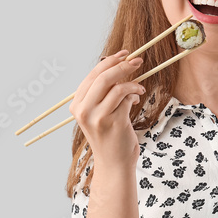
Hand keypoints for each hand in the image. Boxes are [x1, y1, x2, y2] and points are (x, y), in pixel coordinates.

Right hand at [68, 50, 146, 166]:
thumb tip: (117, 67)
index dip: (109, 61)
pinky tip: (137, 99)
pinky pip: (127, 99)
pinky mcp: (114, 123)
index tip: (125, 54)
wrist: (114, 163)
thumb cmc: (109, 136)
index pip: (92, 76)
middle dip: (123, 66)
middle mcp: (84, 111)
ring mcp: (98, 117)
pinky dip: (135, 94)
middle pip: (103, 78)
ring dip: (133, 84)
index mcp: (77, 105)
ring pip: (117, 87)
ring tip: (140, 88)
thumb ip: (102, 94)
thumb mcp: (98, 113)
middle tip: (138, 61)